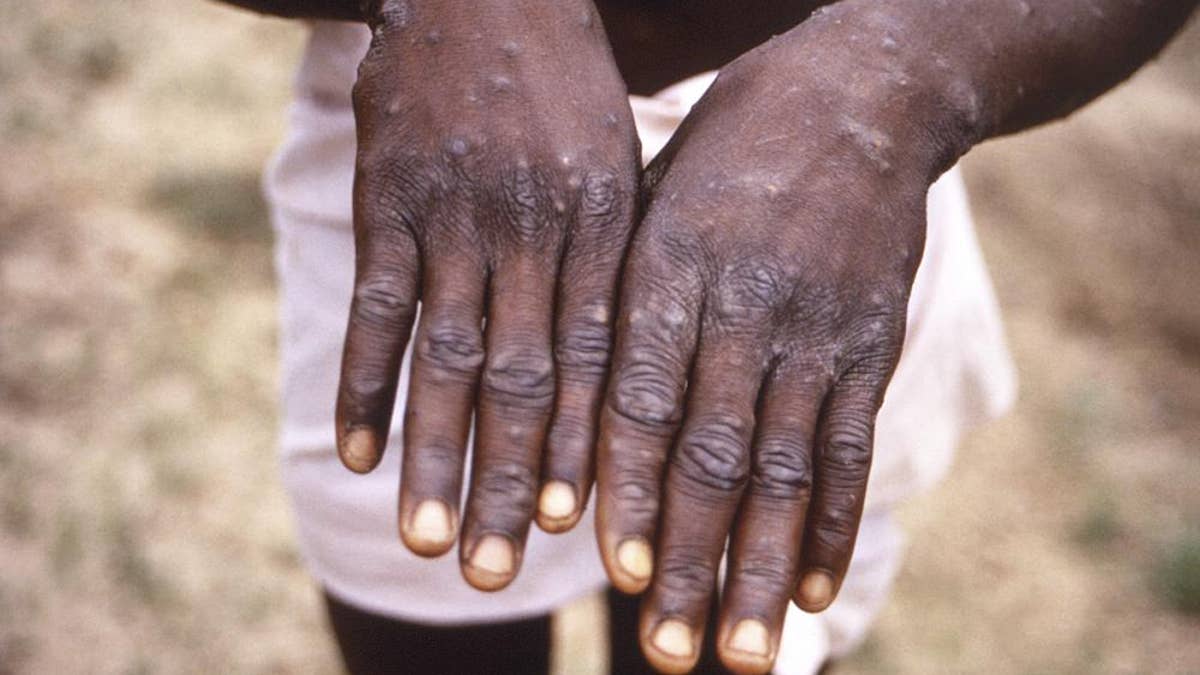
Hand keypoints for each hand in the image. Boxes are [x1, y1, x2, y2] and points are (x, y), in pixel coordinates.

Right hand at [336, 0, 638, 590]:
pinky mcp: (388, 199)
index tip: (580, 529)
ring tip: (429, 540)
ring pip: (446, 357)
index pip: (597, 358)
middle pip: (523, 378)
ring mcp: (454, 215)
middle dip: (513, 480)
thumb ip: (616, 263)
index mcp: (602, 224)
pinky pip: (376, 306)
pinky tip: (354, 452)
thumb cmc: (566, 90)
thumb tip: (624, 376)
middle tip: (501, 571)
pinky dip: (363, 382)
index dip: (587, 447)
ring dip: (434, 455)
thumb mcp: (619, 164)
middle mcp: (532, 229)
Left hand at [594, 14, 959, 672]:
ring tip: (739, 652)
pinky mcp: (869, 344)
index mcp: (670, 267)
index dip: (628, 487)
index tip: (614, 570)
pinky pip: (851, 445)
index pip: (641, 397)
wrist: (861, 94)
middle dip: (688, 559)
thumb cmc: (729, 150)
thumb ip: (622, 296)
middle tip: (667, 652)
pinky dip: (832, 522)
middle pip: (712, 454)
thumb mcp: (655, 196)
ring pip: (784, 468)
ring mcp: (815, 330)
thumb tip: (574, 409)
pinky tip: (812, 588)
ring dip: (758, 567)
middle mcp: (744, 307)